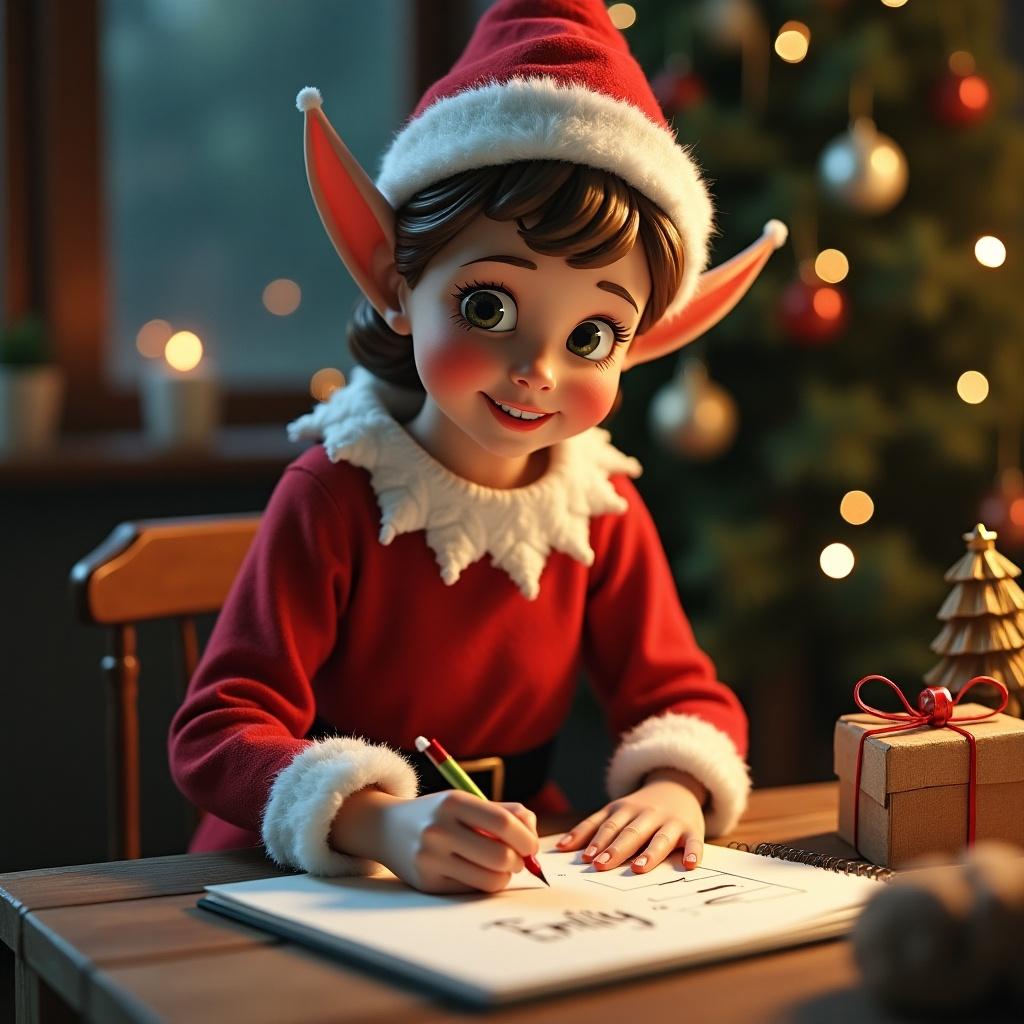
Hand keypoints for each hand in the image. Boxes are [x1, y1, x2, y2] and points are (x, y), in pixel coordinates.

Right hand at [375, 791, 539, 893]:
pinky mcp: (427, 882)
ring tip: (500, 867)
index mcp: (453, 803)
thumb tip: (532, 835)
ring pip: (490, 879)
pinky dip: (483, 884)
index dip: (526, 838)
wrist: (387, 828)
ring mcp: (430, 858)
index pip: (503, 823)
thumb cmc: (438, 814)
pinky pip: (471, 890)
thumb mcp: (465, 802)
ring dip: (504, 876)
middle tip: (518, 860)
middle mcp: (439, 829)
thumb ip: (504, 812)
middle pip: (500, 855)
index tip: (532, 846)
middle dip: (519, 861)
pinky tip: (478, 873)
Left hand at [556, 768, 706, 872]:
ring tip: (638, 868)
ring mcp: (670, 821)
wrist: (677, 785)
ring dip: (649, 853)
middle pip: (630, 832)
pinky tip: (690, 865)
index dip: (596, 841)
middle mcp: (646, 814)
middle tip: (602, 866)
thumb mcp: (615, 811)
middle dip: (615, 849)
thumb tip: (561, 848)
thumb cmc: (640, 809)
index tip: (585, 859)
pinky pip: (694, 842)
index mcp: (624, 810)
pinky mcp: (692, 830)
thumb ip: (591, 828)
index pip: (608, 825)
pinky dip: (693, 853)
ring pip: (659, 838)